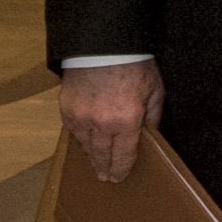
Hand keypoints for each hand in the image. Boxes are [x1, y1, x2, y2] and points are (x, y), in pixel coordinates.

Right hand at [59, 61, 163, 185]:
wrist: (105, 44)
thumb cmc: (134, 65)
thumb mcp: (155, 90)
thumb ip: (153, 116)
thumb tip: (150, 136)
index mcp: (127, 120)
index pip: (123, 155)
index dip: (122, 168)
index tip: (119, 176)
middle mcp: (102, 123)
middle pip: (102, 155)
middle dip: (105, 167)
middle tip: (106, 177)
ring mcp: (81, 117)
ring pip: (86, 146)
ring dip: (92, 155)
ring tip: (96, 163)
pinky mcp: (67, 110)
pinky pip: (74, 132)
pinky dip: (81, 139)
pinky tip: (86, 143)